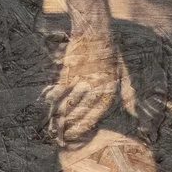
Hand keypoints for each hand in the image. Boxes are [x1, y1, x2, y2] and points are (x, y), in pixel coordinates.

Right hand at [44, 25, 122, 146]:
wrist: (94, 32)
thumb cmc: (108, 53)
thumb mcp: (119, 74)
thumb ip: (119, 94)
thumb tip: (123, 113)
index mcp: (108, 90)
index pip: (94, 115)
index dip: (83, 128)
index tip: (74, 137)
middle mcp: (95, 88)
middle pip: (79, 113)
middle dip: (68, 127)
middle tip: (60, 138)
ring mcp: (80, 80)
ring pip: (67, 104)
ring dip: (58, 118)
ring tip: (52, 129)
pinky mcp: (69, 72)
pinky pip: (59, 91)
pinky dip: (52, 100)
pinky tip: (47, 109)